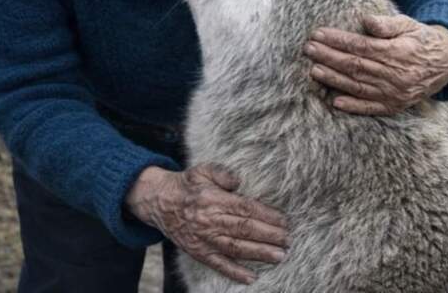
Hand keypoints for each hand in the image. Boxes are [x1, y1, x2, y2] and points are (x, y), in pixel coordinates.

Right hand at [125, 164, 288, 284]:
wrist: (158, 201)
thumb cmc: (186, 184)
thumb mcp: (202, 170)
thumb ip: (222, 173)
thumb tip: (239, 182)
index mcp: (212, 199)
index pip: (245, 208)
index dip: (266, 215)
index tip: (284, 220)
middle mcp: (209, 220)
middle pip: (244, 229)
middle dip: (269, 235)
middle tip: (289, 240)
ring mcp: (203, 238)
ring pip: (235, 248)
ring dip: (259, 253)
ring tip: (280, 256)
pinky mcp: (198, 251)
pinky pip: (218, 264)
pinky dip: (234, 272)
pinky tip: (251, 277)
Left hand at [303, 14, 447, 115]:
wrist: (446, 62)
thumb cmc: (420, 39)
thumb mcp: (408, 24)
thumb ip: (387, 24)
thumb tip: (367, 20)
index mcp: (398, 53)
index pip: (361, 47)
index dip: (338, 41)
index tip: (318, 34)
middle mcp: (396, 75)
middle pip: (355, 66)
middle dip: (329, 57)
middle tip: (308, 49)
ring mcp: (395, 93)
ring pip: (358, 86)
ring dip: (334, 79)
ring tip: (314, 70)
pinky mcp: (395, 105)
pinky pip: (371, 107)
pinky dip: (353, 106)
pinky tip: (335, 101)